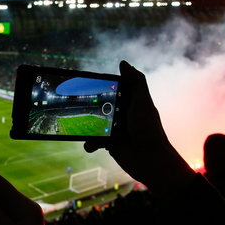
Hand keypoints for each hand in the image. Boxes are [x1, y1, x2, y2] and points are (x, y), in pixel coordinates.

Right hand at [84, 61, 193, 201]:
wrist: (150, 161)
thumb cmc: (149, 129)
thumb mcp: (143, 102)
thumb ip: (136, 82)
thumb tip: (123, 63)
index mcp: (130, 101)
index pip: (112, 88)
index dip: (100, 84)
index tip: (84, 82)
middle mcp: (121, 113)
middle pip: (99, 104)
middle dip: (88, 105)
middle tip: (74, 103)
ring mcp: (114, 129)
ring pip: (93, 122)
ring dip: (86, 125)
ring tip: (80, 126)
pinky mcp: (109, 144)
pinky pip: (93, 140)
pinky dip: (89, 142)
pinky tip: (91, 144)